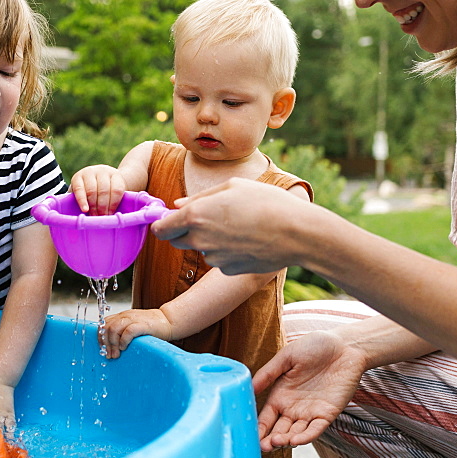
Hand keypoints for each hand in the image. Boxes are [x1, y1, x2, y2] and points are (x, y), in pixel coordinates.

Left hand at [70, 164, 126, 214]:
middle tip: (96, 218)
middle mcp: (91, 172)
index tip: (85, 210)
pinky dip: (114, 203)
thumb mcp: (82, 195)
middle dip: (95, 207)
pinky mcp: (117, 175)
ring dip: (105, 207)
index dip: (82, 200)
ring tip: (104, 216)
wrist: (107, 180)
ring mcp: (105, 172)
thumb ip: (80, 203)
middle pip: (92, 190)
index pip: (79, 188)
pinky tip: (112, 210)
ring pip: (105, 190)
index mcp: (78, 177)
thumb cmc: (89, 193)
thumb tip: (81, 218)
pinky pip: (117, 190)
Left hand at [101, 309, 172, 358]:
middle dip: (105, 344)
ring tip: (116, 354)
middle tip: (110, 355)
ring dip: (112, 344)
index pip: (103, 324)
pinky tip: (125, 347)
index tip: (103, 349)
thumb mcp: (133, 326)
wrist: (168, 320)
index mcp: (122, 316)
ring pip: (114, 329)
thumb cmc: (151, 327)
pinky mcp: (142, 325)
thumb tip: (110, 346)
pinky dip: (123, 341)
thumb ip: (122, 331)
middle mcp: (125, 316)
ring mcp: (134, 319)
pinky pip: (128, 331)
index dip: (100, 338)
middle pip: (106, 327)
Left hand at [152, 178, 302, 274]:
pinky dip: (226, 252)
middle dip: (183, 231)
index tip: (171, 218)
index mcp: (195, 216)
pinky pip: (219, 260)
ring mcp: (214, 259)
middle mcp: (200, 240)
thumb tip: (177, 205)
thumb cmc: (265, 201)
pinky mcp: (228, 271)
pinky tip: (246, 240)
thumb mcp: (232, 187)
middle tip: (207, 218)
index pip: (160, 228)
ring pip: (201, 249)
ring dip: (209, 240)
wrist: (296, 233)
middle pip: (176, 241)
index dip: (163, 223)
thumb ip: (199, 197)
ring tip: (237, 225)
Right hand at [253, 330, 364, 449]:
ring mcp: (310, 412)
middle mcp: (293, 407)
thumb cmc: (315, 346)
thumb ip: (268, 373)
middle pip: (278, 430)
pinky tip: (295, 440)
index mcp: (281, 394)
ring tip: (276, 442)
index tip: (250, 436)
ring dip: (285, 441)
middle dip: (270, 440)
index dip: (259, 428)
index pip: (266, 417)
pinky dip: (305, 437)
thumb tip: (249, 388)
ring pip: (295, 434)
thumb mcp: (287, 356)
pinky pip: (315, 430)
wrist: (345, 346)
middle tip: (263, 446)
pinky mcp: (327, 414)